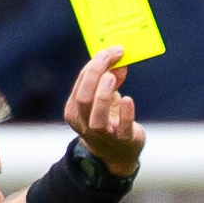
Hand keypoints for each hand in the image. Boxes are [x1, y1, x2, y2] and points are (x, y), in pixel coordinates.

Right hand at [64, 47, 143, 180]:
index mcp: (75, 110)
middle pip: (84, 99)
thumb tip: (119, 59)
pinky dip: (125, 114)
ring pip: (96, 117)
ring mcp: (103, 135)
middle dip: (97, 73)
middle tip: (114, 56)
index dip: (96, 63)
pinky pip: (122, 128)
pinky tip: (128, 100)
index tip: (112, 50)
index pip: (82, 83)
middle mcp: (84, 124)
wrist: (117, 152)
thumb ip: (110, 76)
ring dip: (104, 95)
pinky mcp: (122, 141)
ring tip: (113, 77)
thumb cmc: (108, 118)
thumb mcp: (104, 96)